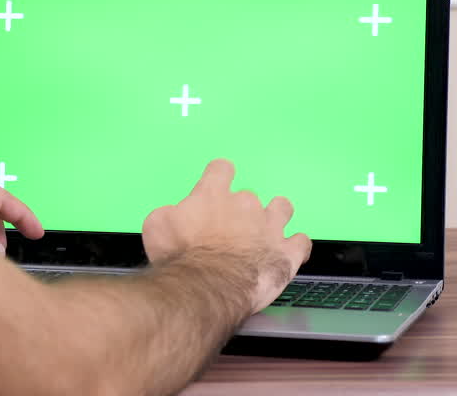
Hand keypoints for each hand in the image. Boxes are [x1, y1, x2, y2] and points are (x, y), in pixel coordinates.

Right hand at [142, 159, 310, 312]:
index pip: (221, 169)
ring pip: (282, 208)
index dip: (219, 177)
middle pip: (248, 195)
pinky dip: (295, 246)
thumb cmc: (178, 256)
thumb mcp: (156, 226)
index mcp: (213, 193)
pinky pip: (301, 242)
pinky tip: (289, 251)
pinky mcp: (287, 253)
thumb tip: (178, 214)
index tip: (217, 185)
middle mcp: (245, 203)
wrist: (207, 287)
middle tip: (229, 231)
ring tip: (269, 229)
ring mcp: (270, 227)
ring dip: (276, 216)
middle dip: (240, 210)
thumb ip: (171, 212)